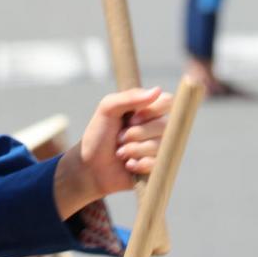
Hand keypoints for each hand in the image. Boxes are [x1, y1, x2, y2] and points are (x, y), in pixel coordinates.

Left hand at [54, 87, 171, 217]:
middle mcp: (158, 127)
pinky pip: (158, 163)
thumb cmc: (98, 135)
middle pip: (164, 125)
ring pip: (160, 146)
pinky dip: (138, 164)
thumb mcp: (107, 109)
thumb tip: (157, 90)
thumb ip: (129, 97)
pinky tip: (128, 164)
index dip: (151, 111)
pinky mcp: (157, 166)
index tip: (132, 119)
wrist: (89, 166)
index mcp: (148, 109)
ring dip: (134, 150)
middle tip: (119, 137)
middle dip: (136, 134)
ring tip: (120, 152)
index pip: (168, 102)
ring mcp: (159, 147)